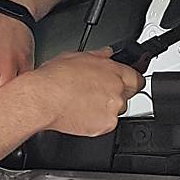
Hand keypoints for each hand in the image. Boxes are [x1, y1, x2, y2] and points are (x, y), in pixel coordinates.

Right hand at [13, 46, 145, 136]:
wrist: (42, 99)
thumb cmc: (54, 78)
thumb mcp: (75, 56)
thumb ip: (98, 55)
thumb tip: (106, 53)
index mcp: (113, 71)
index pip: (137, 78)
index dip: (129, 82)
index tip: (124, 84)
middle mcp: (117, 91)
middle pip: (126, 96)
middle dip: (113, 95)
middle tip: (94, 94)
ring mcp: (112, 110)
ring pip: (115, 111)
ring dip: (104, 109)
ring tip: (82, 103)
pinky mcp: (105, 126)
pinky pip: (105, 124)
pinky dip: (96, 121)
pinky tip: (80, 113)